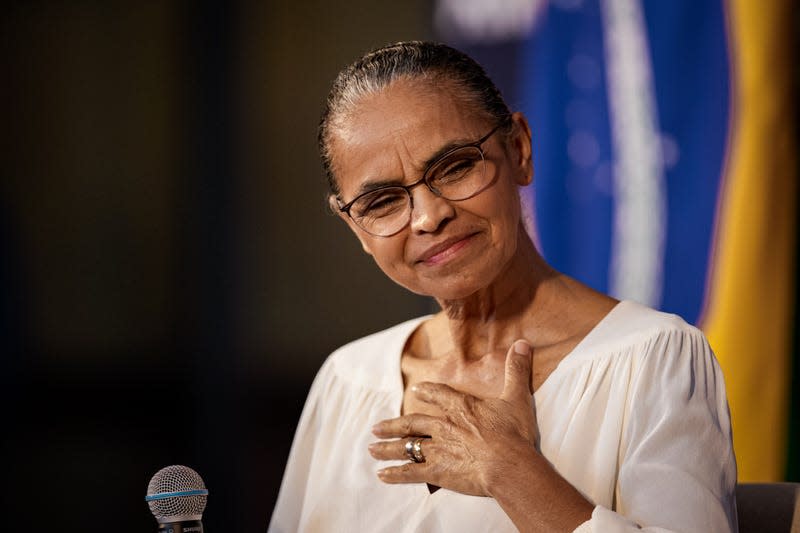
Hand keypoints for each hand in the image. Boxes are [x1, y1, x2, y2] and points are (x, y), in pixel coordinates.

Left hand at [368, 340, 539, 496]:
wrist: (509, 465)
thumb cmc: (514, 433)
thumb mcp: (517, 397)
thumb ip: (517, 369)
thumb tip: (523, 343)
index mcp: (461, 407)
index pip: (440, 395)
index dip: (428, 392)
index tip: (416, 390)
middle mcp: (443, 426)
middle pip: (413, 422)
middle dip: (394, 425)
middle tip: (377, 426)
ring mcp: (438, 449)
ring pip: (407, 447)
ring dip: (388, 447)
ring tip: (372, 448)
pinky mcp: (437, 471)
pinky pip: (410, 472)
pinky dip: (395, 474)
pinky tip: (382, 475)